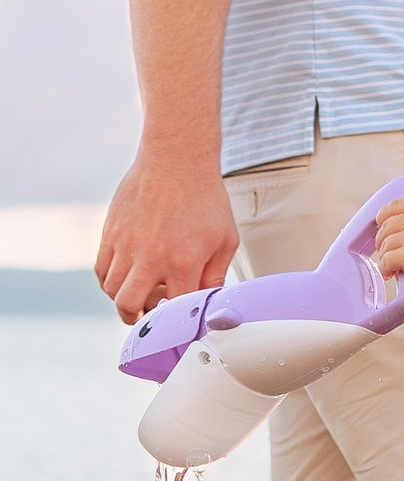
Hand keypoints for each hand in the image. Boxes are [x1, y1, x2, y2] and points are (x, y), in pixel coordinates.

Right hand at [95, 147, 239, 322]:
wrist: (176, 160)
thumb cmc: (204, 198)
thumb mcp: (225, 240)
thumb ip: (216, 276)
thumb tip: (208, 302)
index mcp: (182, 263)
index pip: (174, 311)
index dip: (177, 320)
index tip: (180, 319)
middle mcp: (150, 258)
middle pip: (130, 307)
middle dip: (139, 320)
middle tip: (148, 316)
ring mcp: (127, 246)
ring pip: (112, 291)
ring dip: (125, 299)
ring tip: (141, 292)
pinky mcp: (111, 234)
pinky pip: (101, 271)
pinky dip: (111, 281)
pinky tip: (127, 276)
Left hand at [372, 193, 403, 296]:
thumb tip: (397, 229)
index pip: (395, 205)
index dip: (383, 217)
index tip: (381, 228)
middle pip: (386, 225)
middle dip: (382, 241)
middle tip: (387, 254)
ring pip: (385, 244)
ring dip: (384, 257)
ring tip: (392, 268)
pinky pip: (386, 260)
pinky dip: (385, 269)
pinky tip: (391, 274)